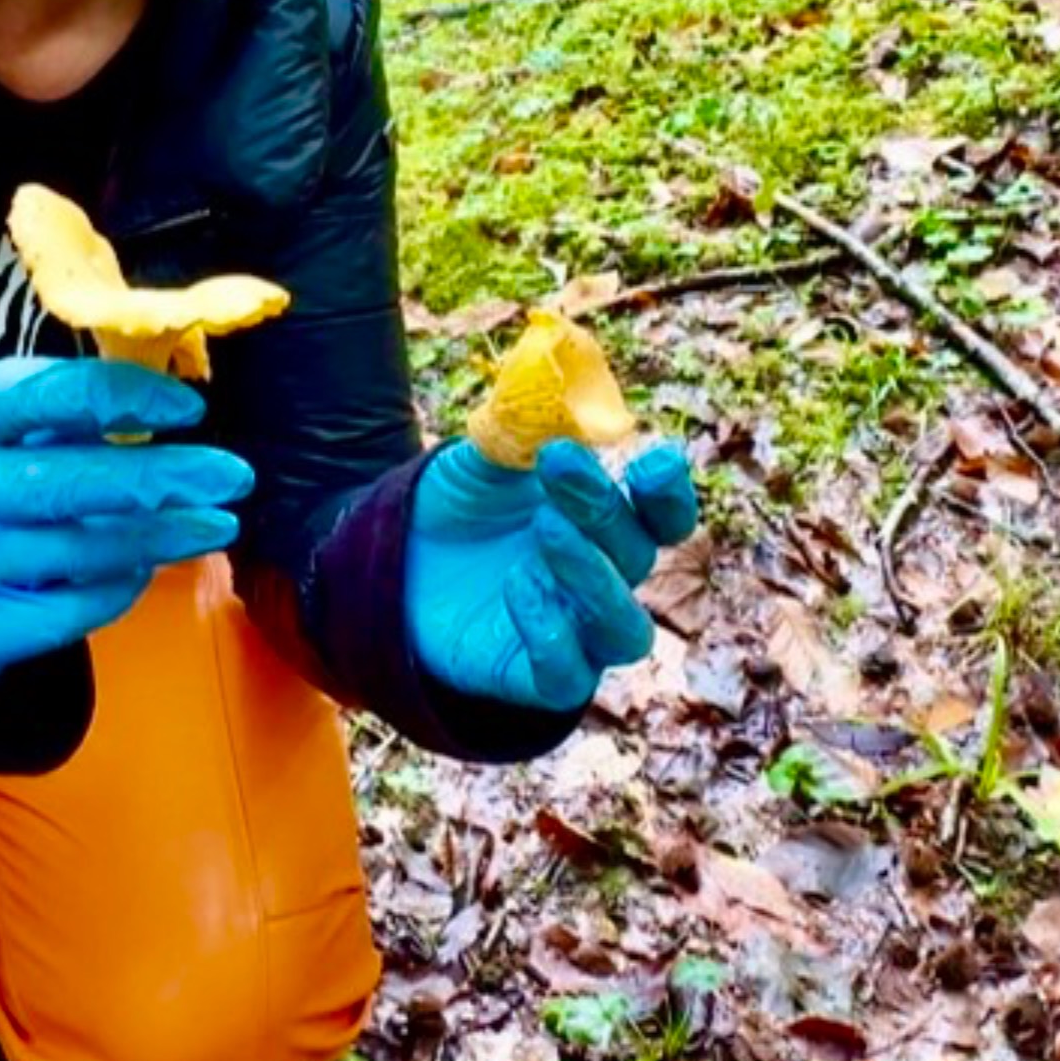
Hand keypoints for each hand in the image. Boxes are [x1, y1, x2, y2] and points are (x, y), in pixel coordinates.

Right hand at [0, 357, 252, 691]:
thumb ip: (57, 410)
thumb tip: (166, 404)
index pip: (52, 394)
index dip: (129, 397)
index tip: (189, 409)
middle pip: (70, 482)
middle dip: (164, 478)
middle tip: (234, 476)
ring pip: (78, 553)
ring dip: (160, 538)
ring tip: (213, 525)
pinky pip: (66, 613)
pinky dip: (116, 590)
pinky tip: (146, 569)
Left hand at [403, 438, 697, 712]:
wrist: (390, 560)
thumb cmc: (454, 507)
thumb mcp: (482, 455)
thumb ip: (522, 426)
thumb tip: (555, 381)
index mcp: (605, 527)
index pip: (664, 519)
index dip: (669, 495)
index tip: (651, 461)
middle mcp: (601, 583)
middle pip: (638, 558)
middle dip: (604, 510)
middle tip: (558, 463)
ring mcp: (573, 635)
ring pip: (624, 632)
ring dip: (595, 578)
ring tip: (546, 530)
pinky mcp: (530, 677)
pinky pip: (566, 679)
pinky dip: (554, 637)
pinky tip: (519, 585)